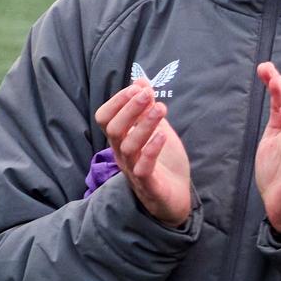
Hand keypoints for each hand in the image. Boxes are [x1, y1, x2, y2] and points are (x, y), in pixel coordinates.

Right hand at [93, 76, 192, 227]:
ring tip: (161, 108)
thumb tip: (141, 81)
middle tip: (148, 94)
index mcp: (121, 140)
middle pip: (113, 129)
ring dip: (144, 125)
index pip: (105, 118)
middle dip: (129, 109)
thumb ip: (147, 109)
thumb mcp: (156, 130)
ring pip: (128, 146)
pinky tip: (163, 135)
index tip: (138, 87)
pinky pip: (143, 168)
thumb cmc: (163, 164)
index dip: (117, 101)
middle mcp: (122, 154)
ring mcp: (134, 170)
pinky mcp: (149, 185)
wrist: (175, 199)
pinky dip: (151, 150)